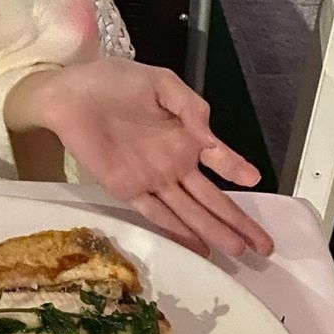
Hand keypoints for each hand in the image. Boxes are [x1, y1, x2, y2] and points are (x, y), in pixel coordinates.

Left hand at [5, 59, 273, 259]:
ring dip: (213, 231)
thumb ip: (191, 107)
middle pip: (211, 197)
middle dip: (237, 220)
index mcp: (185, 134)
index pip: (219, 157)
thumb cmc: (113, 81)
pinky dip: (176, 231)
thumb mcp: (161, 82)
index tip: (254, 180)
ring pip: (189, 211)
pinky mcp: (127, 189)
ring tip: (238, 251)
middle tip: (265, 245)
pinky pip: (155, 214)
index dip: (236, 168)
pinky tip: (198, 248)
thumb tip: (211, 139)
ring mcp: (152, 178)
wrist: (69, 95)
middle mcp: (173, 162)